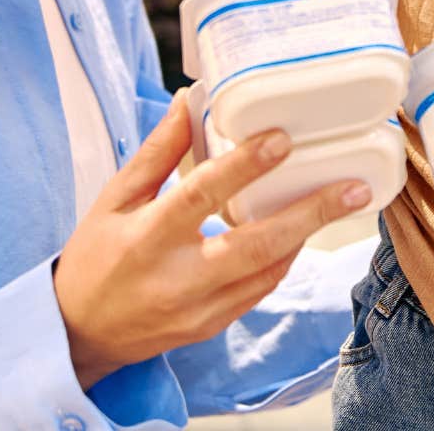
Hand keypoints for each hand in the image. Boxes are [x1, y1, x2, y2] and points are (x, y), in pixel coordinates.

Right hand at [53, 88, 369, 388]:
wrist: (79, 333)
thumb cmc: (94, 256)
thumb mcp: (114, 198)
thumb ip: (157, 152)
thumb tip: (190, 101)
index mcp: (147, 237)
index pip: (201, 196)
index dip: (243, 167)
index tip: (281, 139)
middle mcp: (177, 278)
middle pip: (255, 245)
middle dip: (310, 214)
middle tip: (354, 187)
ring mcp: (199, 309)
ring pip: (268, 272)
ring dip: (306, 235)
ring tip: (340, 199)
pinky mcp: (211, 327)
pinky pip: (259, 291)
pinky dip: (283, 259)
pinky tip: (301, 231)